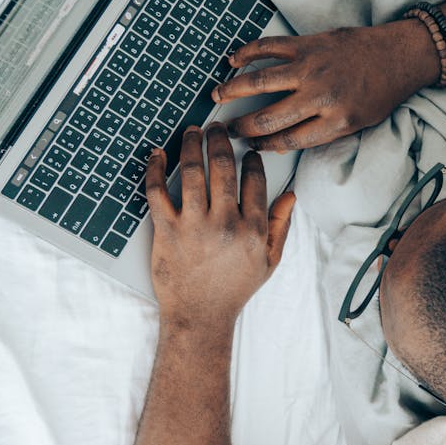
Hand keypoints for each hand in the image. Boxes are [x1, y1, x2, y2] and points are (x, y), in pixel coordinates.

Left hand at [145, 124, 295, 326]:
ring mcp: (194, 224)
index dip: (251, 159)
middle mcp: (225, 222)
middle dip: (220, 140)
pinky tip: (157, 154)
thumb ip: (280, 226)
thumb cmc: (233, 290)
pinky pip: (157, 191)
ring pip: (192, 171)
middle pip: (223, 167)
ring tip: (192, 132)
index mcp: (252, 228)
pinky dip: (155, 169)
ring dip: (191, 144)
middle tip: (217, 128)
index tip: (247, 151)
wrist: (199, 316)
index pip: (254, 180)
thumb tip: (290, 196)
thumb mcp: (269, 261)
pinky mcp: (167, 230)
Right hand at [213, 23, 433, 151]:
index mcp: (336, 121)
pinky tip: (233, 61)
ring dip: (233, 89)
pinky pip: (270, 47)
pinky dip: (248, 52)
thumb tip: (279, 145)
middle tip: (229, 128)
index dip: (265, 146)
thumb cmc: (380, 92)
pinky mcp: (308, 44)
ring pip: (261, 81)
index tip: (252, 146)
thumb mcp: (358, 123)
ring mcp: (312, 67)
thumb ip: (321, 134)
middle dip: (244, 126)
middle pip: (270, 117)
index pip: (289, 140)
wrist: (398, 55)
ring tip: (217, 95)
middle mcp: (320, 96)